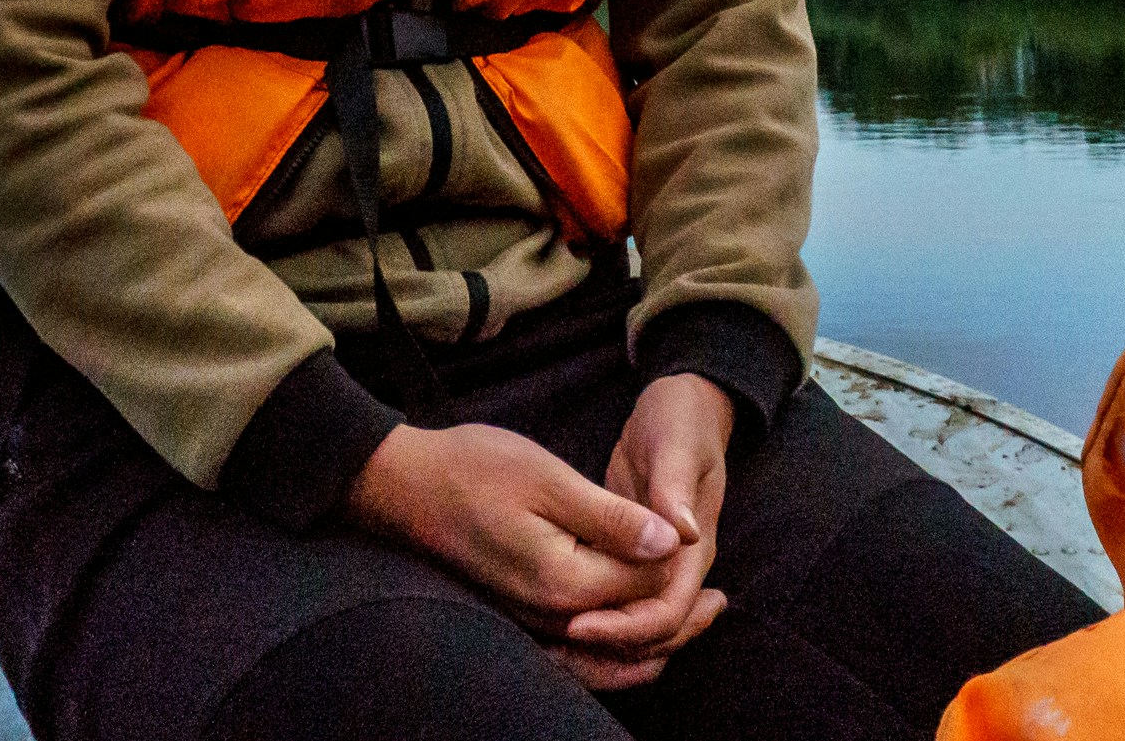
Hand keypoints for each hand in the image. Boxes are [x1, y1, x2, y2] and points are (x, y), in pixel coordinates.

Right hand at [342, 420, 683, 633]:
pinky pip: (579, 656)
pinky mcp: (520, 616)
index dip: (680, 565)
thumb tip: (672, 542)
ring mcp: (531, 622)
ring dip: (655, 640)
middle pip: (634, 632)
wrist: (404, 484)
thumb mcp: (549, 479)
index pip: (646, 584)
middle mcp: (550, 617)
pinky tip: (633, 636)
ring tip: (692, 619)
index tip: (701, 541)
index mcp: (564, 582)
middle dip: (680, 620)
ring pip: (609, 653)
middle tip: (720, 601)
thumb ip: (612, 518)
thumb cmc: (474, 469)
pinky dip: (616, 653)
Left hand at [549, 372, 734, 690]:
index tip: (575, 625)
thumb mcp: (677, 444)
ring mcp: (656, 566)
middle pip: (652, 636)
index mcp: (695, 550)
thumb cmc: (681, 421)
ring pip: (634, 628)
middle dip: (606, 649)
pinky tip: (553, 625)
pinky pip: (617, 605)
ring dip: (598, 646)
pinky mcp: (629, 556)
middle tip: (550, 650)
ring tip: (546, 651)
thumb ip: (674, 486)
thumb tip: (682, 534)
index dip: (624, 627)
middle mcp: (680, 569)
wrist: (685, 410)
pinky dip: (593, 621)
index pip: (666, 613)